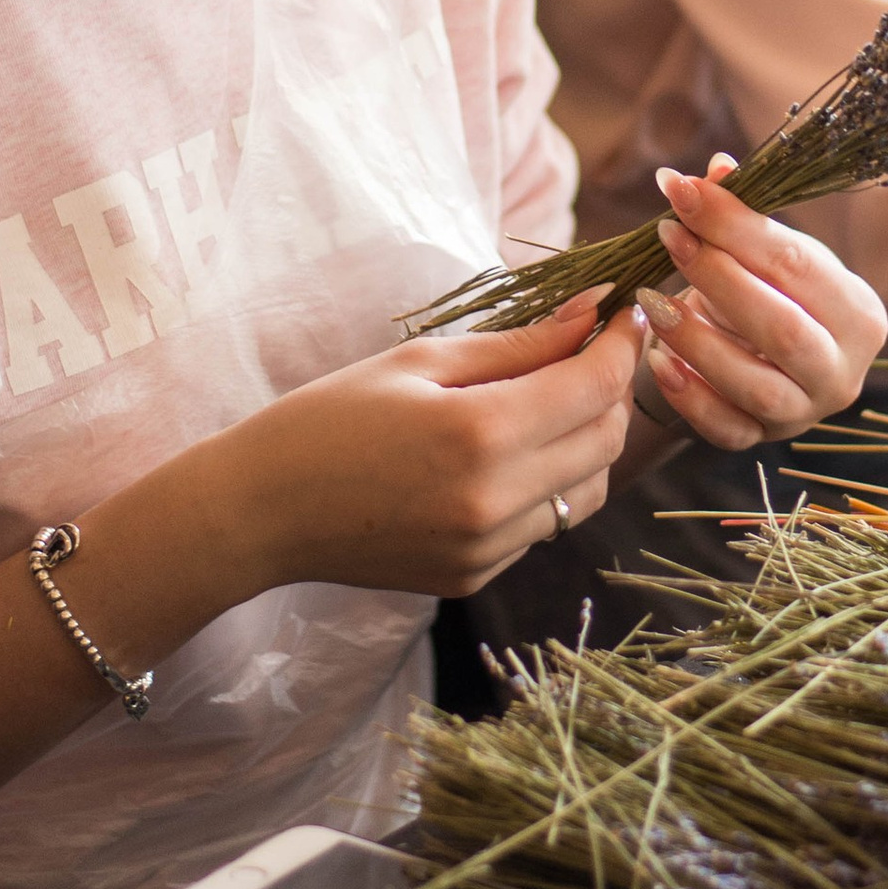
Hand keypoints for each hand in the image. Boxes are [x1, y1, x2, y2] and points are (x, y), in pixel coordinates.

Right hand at [221, 296, 643, 600]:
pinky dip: (547, 486)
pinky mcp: (474, 577)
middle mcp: (494, 501)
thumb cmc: (331, 417)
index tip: (625, 313)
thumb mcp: (421, 363)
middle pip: (605, 442)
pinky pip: (543, 526)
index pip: (595, 386)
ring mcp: (486, 549)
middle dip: (613, 389)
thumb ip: (519, 343)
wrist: (261, 511)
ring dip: (588, 441)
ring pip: (586, 491)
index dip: (622, 344)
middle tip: (593, 351)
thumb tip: (594, 311)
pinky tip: (507, 456)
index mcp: (479, 433)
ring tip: (554, 401)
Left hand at [641, 158, 887, 452]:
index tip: (683, 193)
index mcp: (858, 313)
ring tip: (652, 300)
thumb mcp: (768, 251)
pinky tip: (656, 359)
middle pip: (781, 329)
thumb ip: (744, 213)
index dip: (736, 225)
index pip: (796, 265)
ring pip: (753, 384)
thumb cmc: (773, 292)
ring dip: (695, 340)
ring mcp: (804, 413)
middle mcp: (842, 370)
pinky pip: (724, 428)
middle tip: (667, 237)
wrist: (768, 357)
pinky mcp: (762, 441)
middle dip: (717, 278)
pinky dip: (687, 394)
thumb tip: (714, 169)